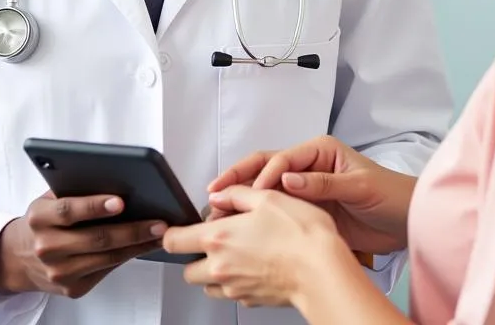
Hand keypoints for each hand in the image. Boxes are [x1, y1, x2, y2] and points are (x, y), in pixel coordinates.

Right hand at [0, 191, 165, 298]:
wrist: (19, 257)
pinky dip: (128, 257)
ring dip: (137, 245)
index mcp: (39, 217)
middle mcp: (45, 247)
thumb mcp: (51, 199)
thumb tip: (120, 179)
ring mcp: (57, 273)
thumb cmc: (46, 218)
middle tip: (158, 221)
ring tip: (160, 233)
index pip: (68, 210)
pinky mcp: (71, 289)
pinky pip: (106, 271)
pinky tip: (145, 245)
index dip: (95, 206)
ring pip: (105, 258)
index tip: (121, 201)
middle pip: (94, 239)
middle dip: (131, 230)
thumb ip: (76, 190)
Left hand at [163, 186, 351, 307]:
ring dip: (215, 271)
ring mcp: (235, 288)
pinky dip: (236, 282)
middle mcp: (220, 267)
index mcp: (219, 238)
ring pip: (208, 285)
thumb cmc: (300, 234)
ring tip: (240, 252)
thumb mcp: (268, 197)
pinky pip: (232, 294)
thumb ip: (237, 194)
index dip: (172, 233)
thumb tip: (221, 195)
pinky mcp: (251, 301)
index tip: (178, 229)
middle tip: (217, 240)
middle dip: (195, 256)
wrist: (322, 271)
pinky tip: (257, 264)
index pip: (173, 242)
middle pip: (187, 270)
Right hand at [208, 135, 414, 254]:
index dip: (263, 176)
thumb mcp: (358, 186)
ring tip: (219, 210)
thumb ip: (323, 183)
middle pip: (266, 166)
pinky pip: (276, 209)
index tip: (251, 195)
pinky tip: (241, 224)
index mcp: (320, 151)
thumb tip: (287, 179)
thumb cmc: (390, 196)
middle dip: (238, 178)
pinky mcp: (306, 210)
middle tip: (214, 192)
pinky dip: (256, 214)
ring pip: (265, 189)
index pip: (282, 159)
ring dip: (242, 197)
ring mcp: (305, 188)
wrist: (406, 222)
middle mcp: (308, 166)